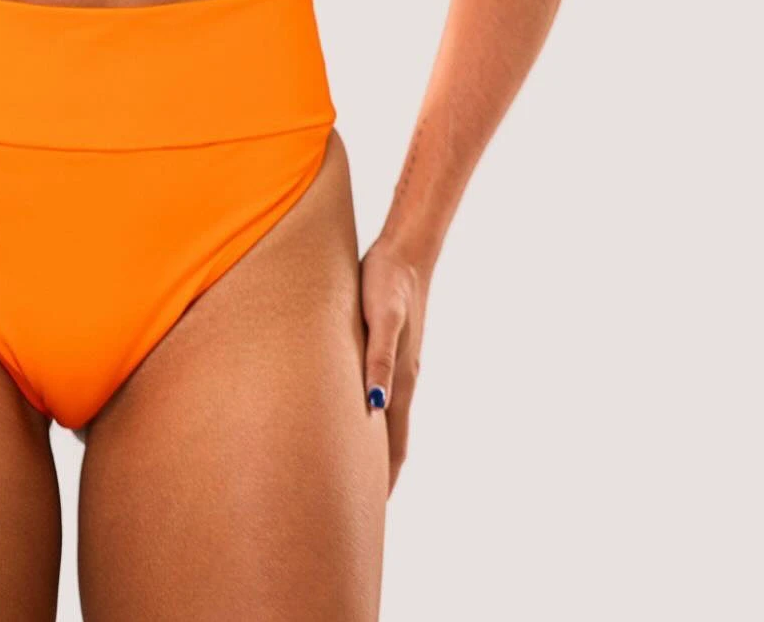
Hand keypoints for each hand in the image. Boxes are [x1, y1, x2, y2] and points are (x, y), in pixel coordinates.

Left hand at [357, 235, 431, 494]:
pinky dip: (372, 417)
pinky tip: (360, 416)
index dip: (385, 478)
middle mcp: (403, 379)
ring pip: (387, 419)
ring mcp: (398, 365)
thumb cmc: (389, 282)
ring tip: (357, 474)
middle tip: (360, 506)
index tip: (373, 512)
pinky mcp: (388, 349)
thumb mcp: (382, 319)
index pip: (394, 444)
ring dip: (376, 448)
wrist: (405, 251)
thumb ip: (379, 359)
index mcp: (402, 379)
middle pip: (392, 439)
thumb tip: (375, 405)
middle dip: (380, 473)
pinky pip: (381, 393)